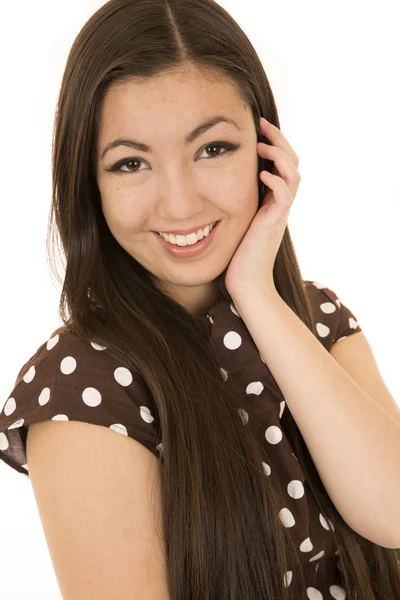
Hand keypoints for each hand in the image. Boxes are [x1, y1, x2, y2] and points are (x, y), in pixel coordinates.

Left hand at [224, 117, 300, 300]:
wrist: (246, 284)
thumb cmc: (236, 257)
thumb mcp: (234, 222)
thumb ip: (232, 203)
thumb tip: (209, 186)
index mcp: (271, 202)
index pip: (281, 165)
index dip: (273, 144)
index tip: (256, 129)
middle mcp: (279, 205)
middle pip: (293, 163)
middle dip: (279, 141)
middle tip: (262, 124)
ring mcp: (279, 214)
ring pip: (293, 175)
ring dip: (279, 156)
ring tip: (262, 146)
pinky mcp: (274, 224)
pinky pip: (284, 196)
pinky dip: (276, 181)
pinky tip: (262, 173)